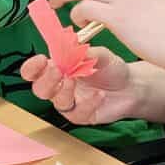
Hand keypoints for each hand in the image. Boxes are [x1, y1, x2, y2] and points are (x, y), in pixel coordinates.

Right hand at [21, 47, 138, 125]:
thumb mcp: (100, 54)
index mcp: (58, 68)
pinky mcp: (82, 116)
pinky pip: (78, 113)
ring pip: (57, 103)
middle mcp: (60, 87)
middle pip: (40, 89)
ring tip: (75, 80)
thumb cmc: (111, 69)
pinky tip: (100, 95)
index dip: (32, 67)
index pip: (34, 71)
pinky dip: (88, 103)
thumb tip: (70, 49)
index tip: (41, 59)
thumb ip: (84, 52)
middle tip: (58, 70)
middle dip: (47, 80)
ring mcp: (70, 103)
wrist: (132, 86)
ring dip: (64, 91)